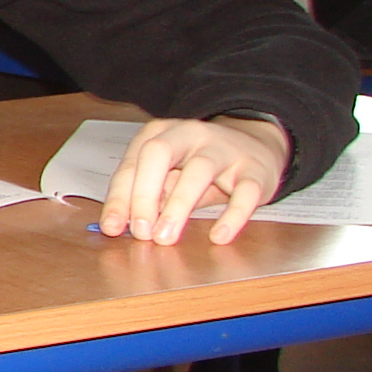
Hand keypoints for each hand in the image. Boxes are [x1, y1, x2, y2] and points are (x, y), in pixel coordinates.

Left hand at [98, 115, 289, 246]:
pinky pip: (246, 192)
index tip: (113, 228)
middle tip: (140, 231)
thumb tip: (129, 223)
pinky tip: (218, 236)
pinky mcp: (255, 170)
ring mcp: (225, 149)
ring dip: (178, 206)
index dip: (120, 197)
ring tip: (165, 237)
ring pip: (198, 170)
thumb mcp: (172, 175)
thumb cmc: (201, 168)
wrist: (259, 148)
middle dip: (144, 193)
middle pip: (159, 153)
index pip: (133, 163)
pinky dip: (232, 215)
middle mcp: (190, 134)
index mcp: (161, 133)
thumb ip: (152, 194)